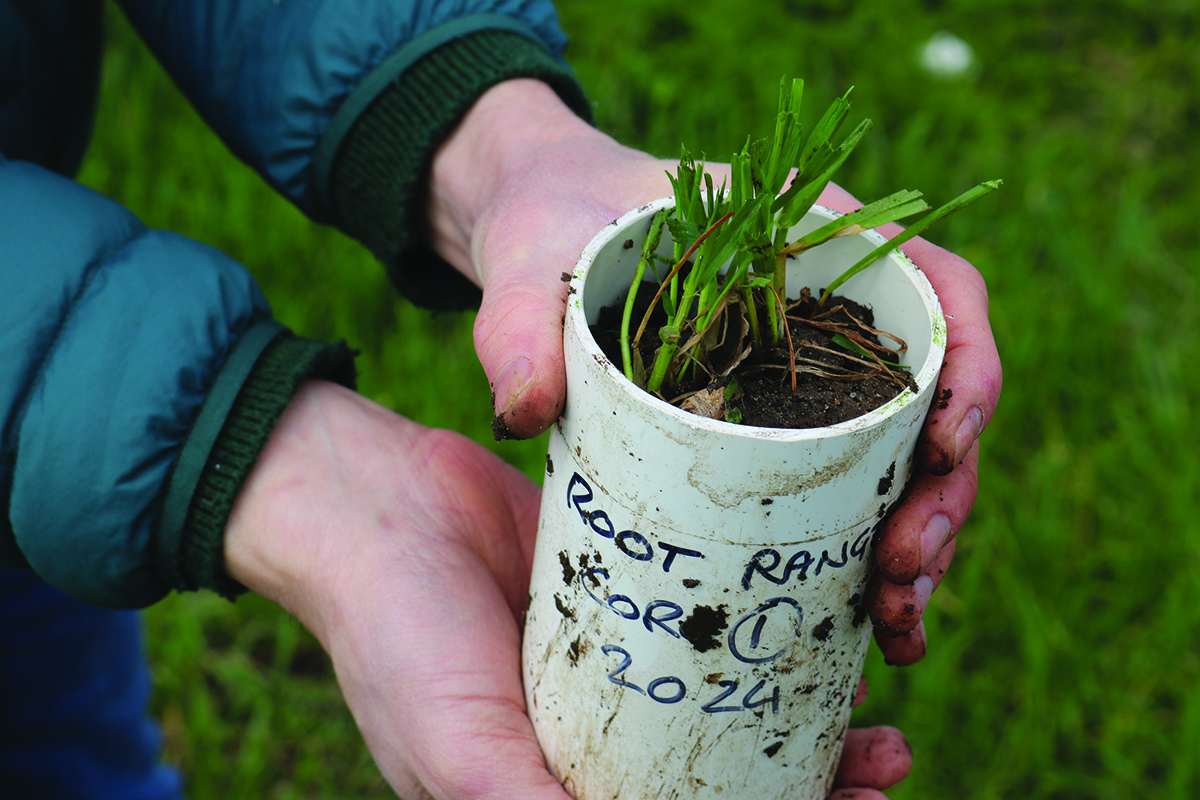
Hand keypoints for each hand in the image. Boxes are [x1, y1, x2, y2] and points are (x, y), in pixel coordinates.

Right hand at [224, 381, 909, 798]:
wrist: (368, 505)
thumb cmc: (396, 642)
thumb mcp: (462, 760)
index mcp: (557, 791)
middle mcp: (594, 736)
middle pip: (725, 776)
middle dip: (812, 783)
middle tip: (885, 765)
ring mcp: (613, 659)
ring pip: (727, 698)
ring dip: (804, 710)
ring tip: (875, 713)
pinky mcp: (621, 586)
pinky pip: (703, 610)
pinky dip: (758, 627)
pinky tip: (819, 620)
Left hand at [430, 81, 1000, 666]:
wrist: (543, 243)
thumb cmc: (552, 228)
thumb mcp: (531, 264)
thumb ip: (520, 324)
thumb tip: (524, 412)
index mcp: (812, 239)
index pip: (936, 290)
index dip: (968, 367)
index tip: (946, 441)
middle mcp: (835, 309)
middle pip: (937, 396)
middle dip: (943, 489)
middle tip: (904, 566)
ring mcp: (816, 374)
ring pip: (906, 456)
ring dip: (919, 540)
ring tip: (894, 618)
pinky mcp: (785, 427)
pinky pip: (852, 486)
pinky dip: (867, 552)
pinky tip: (864, 620)